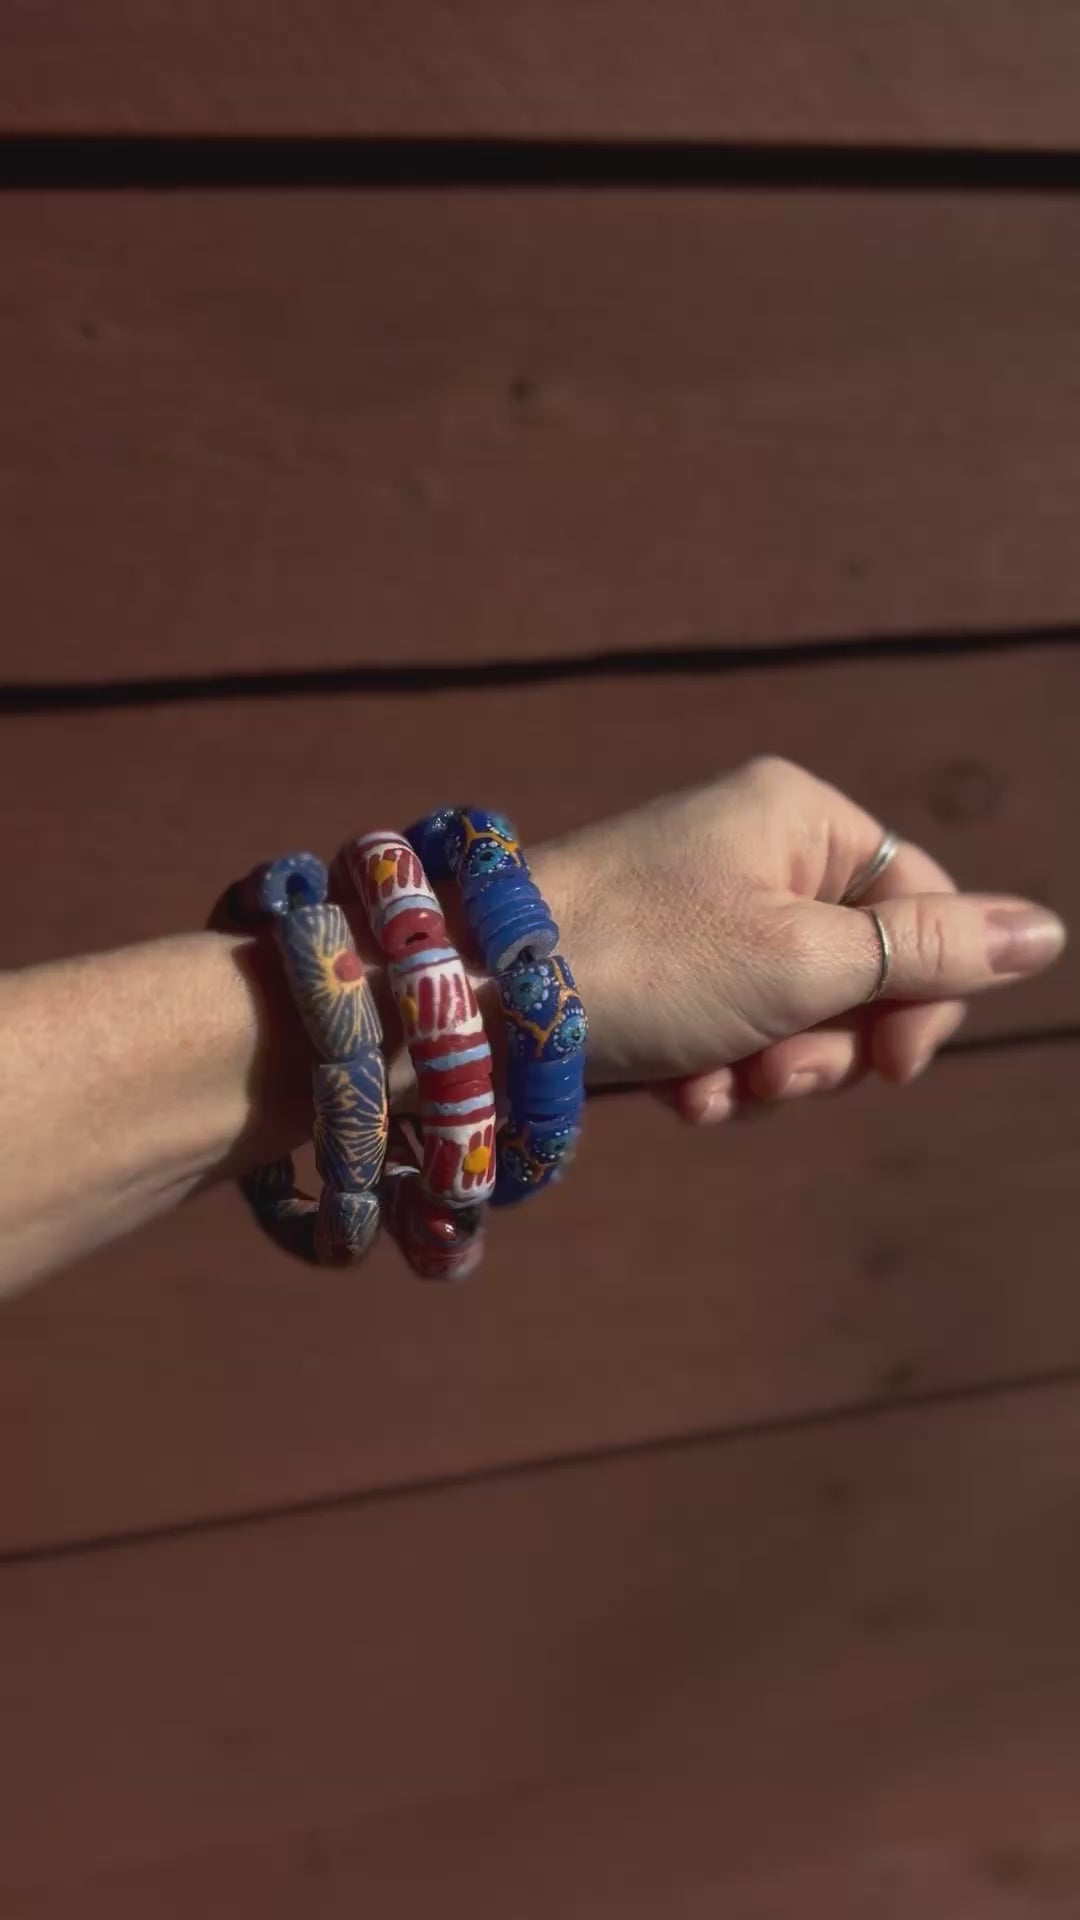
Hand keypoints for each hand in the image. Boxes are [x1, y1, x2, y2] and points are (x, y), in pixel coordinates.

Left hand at [534, 757, 1066, 1121]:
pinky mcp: (660, 970)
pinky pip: (731, 1030)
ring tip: (715, 1086)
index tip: (893, 1068)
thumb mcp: (805, 960)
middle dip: (828, 1045)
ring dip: (769, 1070)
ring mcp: (702, 913)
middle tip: (780, 1075)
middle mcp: (754, 850)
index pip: (924, 902)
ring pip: (797, 1013)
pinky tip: (677, 1094)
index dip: (924, 995)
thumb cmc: (646, 959)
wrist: (476, 1000)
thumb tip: (1045, 933)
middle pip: (862, 967)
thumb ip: (928, 952)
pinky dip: (716, 1074)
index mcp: (800, 817)